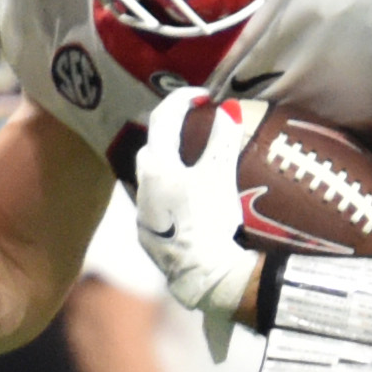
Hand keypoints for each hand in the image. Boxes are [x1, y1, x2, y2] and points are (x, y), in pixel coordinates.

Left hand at [134, 89, 260, 349]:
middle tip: (195, 126)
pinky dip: (169, 192)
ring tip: (192, 163)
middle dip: (170, 132)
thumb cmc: (209, 220)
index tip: (204, 97)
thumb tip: (229, 106)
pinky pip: (155, 203)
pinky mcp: (148, 236)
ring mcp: (143, 213)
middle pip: (152, 146)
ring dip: (168, 163)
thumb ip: (223, 139)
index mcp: (157, 165)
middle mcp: (142, 185)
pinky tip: (186, 202)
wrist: (201, 274)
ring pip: (150, 176)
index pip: (164, 117)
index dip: (183, 99)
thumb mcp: (220, 175)